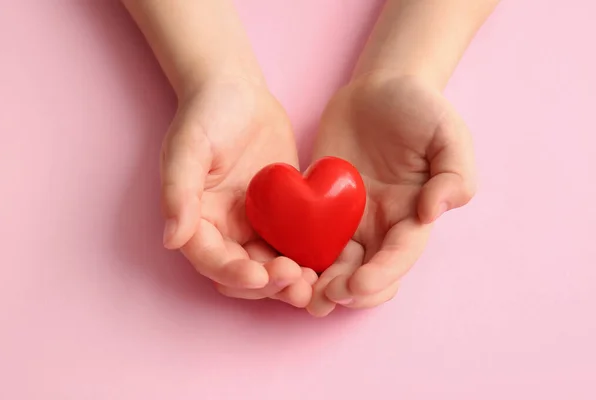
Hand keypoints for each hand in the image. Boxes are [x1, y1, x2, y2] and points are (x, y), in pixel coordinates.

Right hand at [162, 77, 316, 307]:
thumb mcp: (187, 147)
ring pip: (271, 265)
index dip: (233, 274)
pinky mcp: (282, 216)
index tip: (259, 275)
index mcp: (197, 220)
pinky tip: (326, 260)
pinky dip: (307, 257)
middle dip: (267, 284)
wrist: (239, 91)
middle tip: (295, 283)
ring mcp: (255, 224)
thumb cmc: (207, 114)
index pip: (211, 260)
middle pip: (244, 272)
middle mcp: (224, 230)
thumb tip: (172, 238)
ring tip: (313, 282)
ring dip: (289, 280)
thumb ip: (179, 191)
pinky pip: (294, 243)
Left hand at [307, 74, 475, 316]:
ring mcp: (346, 217)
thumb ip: (455, 173)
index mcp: (411, 216)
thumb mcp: (448, 134)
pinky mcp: (318, 204)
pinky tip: (278, 262)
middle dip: (347, 291)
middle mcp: (379, 225)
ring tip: (299, 293)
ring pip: (333, 263)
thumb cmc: (420, 109)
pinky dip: (295, 254)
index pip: (398, 255)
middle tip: (324, 297)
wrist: (380, 88)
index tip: (358, 286)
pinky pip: (304, 235)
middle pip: (365, 271)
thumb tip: (435, 212)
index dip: (380, 275)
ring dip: (318, 283)